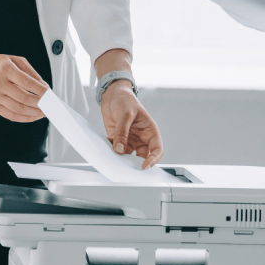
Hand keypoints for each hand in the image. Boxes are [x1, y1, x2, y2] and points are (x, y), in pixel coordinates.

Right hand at [0, 37, 47, 121]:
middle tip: (49, 106)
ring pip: (18, 109)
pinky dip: (23, 118)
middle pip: (23, 98)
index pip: (27, 83)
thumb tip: (43, 85)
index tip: (50, 94)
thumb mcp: (14, 60)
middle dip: (39, 104)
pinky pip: (10, 115)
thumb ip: (30, 72)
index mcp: (6, 70)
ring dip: (33, 113)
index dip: (40, 90)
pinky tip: (31, 116)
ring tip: (43, 113)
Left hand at [95, 49, 162, 169]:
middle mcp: (141, 138)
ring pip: (129, 156)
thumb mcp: (126, 114)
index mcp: (150, 131)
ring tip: (115, 161)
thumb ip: (122, 132)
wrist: (112, 94)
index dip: (153, 159)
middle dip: (136, 163)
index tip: (145, 166)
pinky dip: (112, 153)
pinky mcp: (118, 140)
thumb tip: (120, 150)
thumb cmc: (125, 100)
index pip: (156, 149)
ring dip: (122, 159)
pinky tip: (107, 152)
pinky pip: (117, 151)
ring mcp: (130, 140)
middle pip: (143, 156)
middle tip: (128, 169)